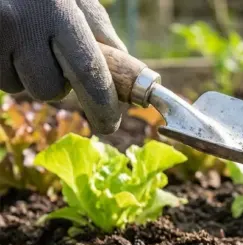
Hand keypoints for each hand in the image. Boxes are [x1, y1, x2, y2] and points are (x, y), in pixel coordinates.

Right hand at [0, 0, 125, 133]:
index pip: (89, 73)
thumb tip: (122, 70)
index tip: (110, 125)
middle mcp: (22, 25)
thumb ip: (99, 31)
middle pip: (50, 90)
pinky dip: (5, 69)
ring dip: (26, 75)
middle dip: (57, 84)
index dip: (102, 106)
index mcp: (58, 12)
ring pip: (20, 88)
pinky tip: (6, 43)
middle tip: (53, 58)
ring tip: (23, 41)